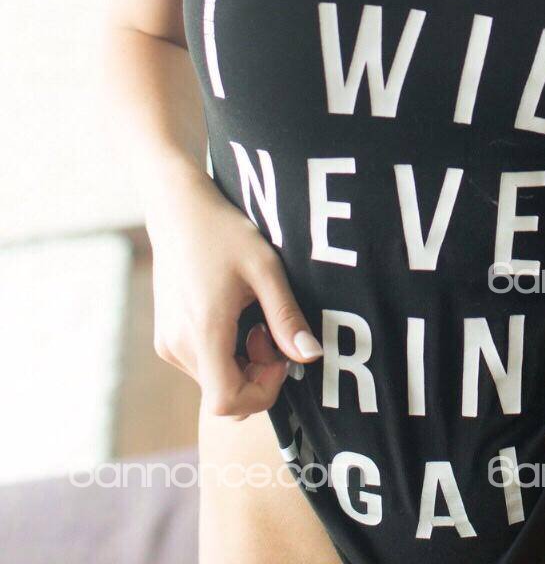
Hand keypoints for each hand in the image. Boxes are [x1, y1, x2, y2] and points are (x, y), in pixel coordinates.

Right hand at [144, 162, 323, 419]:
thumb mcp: (265, 269)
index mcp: (202, 332)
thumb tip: (311, 356)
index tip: (277, 354)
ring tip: (251, 315)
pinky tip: (233, 314)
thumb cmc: (223, 232)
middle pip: (224, 393)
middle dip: (257, 372)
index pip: (226, 402)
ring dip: (241, 361)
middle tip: (268, 327)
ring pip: (214, 380)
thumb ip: (286, 317)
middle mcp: (178, 346)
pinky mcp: (166, 337)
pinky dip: (224, 352)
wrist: (178, 209)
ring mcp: (168, 343)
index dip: (261, 391)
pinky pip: (202, 365)